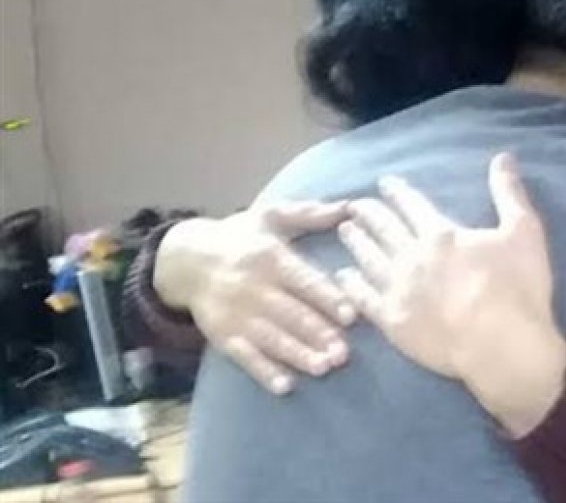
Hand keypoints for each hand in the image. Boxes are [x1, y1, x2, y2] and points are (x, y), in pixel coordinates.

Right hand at [154, 202, 356, 394]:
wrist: (185, 258)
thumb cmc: (241, 236)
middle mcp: (252, 287)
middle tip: (344, 354)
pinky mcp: (221, 334)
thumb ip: (311, 214)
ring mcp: (235, 313)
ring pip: (271, 338)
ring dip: (298, 355)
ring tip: (323, 368)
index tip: (351, 316)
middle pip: (290, 314)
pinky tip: (284, 386)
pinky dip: (264, 372)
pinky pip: (244, 356)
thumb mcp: (271, 216)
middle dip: (318, 334)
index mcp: (269, 257)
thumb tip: (351, 207)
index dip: (327, 298)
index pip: (303, 280)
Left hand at [337, 153, 565, 436]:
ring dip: (356, 242)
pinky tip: (344, 276)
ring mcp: (399, 290)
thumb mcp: (524, 231)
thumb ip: (509, 193)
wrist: (502, 345)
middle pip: (384, 229)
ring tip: (345, 231)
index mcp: (441, 234)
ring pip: (369, 259)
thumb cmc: (517, 287)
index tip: (384, 184)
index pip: (412, 205)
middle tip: (355, 205)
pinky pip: (365, 299)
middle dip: (369, 213)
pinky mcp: (393, 322)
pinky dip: (352, 285)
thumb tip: (503, 157)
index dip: (397, 192)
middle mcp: (413, 257)